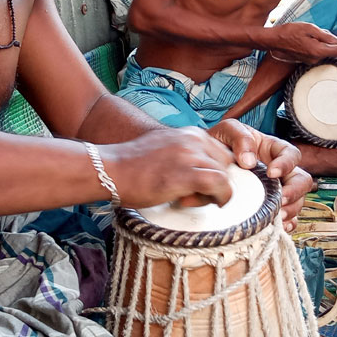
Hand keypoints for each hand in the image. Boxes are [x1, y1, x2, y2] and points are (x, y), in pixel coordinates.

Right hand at [99, 128, 234, 209]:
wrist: (111, 170)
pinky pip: (220, 185)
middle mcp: (193, 139)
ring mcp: (190, 155)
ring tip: (191, 198)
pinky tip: (208, 203)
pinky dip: (221, 197)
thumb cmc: (132, 167)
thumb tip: (199, 173)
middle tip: (197, 193)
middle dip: (217, 180)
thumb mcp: (165, 150)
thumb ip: (184, 155)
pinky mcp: (187, 173)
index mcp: (189, 133)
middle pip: (225, 162)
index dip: (215, 170)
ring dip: (214, 192)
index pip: (220, 151)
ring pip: (224, 175)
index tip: (205, 183)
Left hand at [208, 119, 311, 230]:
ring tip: (276, 216)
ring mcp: (277, 189)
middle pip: (301, 180)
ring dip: (291, 209)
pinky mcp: (270, 205)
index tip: (272, 172)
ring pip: (297, 200)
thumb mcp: (228, 130)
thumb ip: (240, 138)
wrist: (205, 162)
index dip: (287, 164)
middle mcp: (280, 170)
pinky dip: (287, 223)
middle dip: (295, 192)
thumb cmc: (221, 142)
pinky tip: (278, 225)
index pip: (291, 154)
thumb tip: (249, 161)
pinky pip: (287, 217)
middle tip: (280, 200)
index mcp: (273, 149)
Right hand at [267, 22, 336, 64]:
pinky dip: (322, 46)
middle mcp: (315, 59)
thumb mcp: (309, 28)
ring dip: (330, 44)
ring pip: (327, 52)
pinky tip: (317, 38)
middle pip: (334, 53)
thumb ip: (326, 36)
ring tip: (324, 33)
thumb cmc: (289, 32)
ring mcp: (311, 61)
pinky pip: (320, 53)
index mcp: (317, 51)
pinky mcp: (307, 60)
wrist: (274, 40)